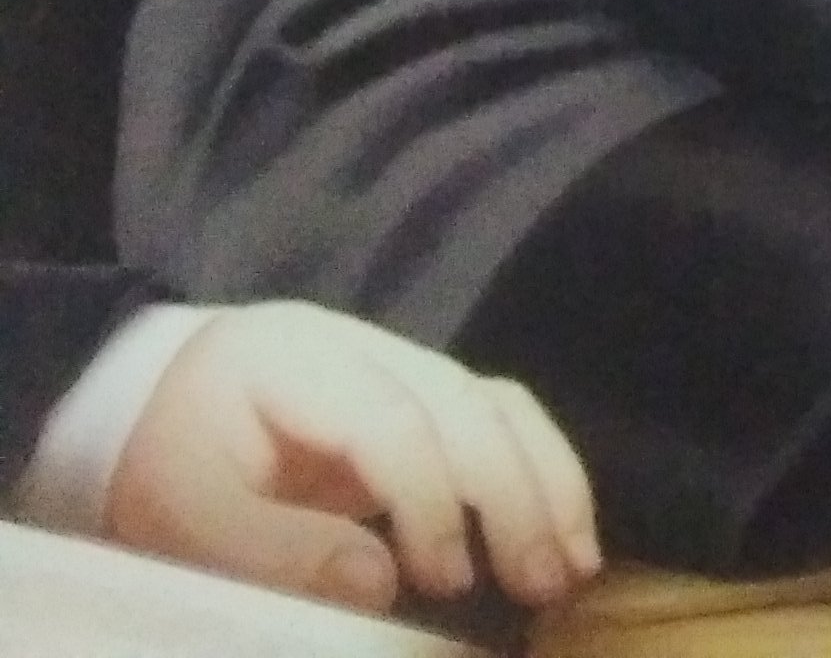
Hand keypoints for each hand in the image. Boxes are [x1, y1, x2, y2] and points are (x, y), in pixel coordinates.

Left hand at [104, 302, 600, 612]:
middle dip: (514, 492)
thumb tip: (380, 583)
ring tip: (575, 563)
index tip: (442, 584)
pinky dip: (538, 469)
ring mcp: (400, 364)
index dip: (429, 499)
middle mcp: (367, 347)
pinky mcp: (418, 397)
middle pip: (465, 400)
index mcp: (301, 361)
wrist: (156, 401)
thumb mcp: (183, 514)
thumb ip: (272, 547)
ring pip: (497, 400)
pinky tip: (561, 528)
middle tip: (542, 583)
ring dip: (547, 478)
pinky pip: (495, 418)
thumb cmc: (164, 460)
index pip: (391, 420)